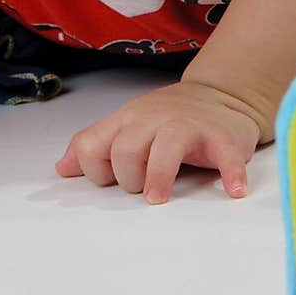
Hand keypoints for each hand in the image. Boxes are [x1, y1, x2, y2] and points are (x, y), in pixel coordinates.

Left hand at [54, 79, 261, 202]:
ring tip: (158, 200)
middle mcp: (153, 119)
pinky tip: (233, 191)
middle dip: (128, 177)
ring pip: (166, 145)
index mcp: (126, 120)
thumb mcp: (126, 126)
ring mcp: (189, 126)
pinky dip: (230, 174)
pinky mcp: (223, 138)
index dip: (95, 171)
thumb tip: (62, 169)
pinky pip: (226, 155)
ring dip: (159, 175)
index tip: (111, 183)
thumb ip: (94, 145)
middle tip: (143, 192)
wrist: (222, 94)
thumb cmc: (168, 118)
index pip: (92, 145)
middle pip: (125, 148)